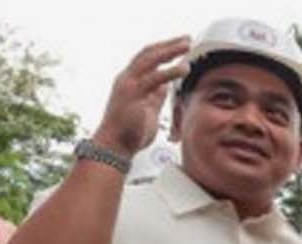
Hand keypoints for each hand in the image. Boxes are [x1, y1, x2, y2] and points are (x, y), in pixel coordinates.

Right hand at [92, 36, 192, 157]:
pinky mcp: (133, 94)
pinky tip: (183, 68)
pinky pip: (154, 78)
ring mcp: (129, 85)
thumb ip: (155, 97)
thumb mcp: (147, 111)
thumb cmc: (129, 134)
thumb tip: (165, 87)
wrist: (114, 147)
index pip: (147, 59)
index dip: (163, 50)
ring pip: (150, 59)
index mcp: (130, 82)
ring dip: (170, 50)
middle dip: (168, 44)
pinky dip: (170, 71)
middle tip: (187, 38)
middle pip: (148, 53)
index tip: (179, 45)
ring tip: (187, 45)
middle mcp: (127, 79)